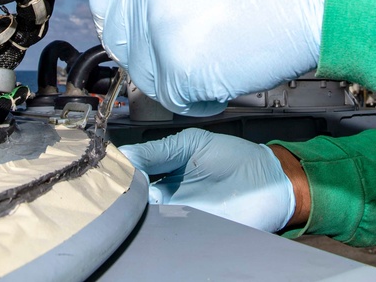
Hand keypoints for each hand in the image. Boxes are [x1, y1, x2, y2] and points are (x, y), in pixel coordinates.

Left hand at [89, 0, 324, 114]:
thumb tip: (145, 15)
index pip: (106, 3)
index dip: (127, 28)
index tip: (144, 41)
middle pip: (123, 44)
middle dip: (154, 58)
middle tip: (193, 55)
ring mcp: (157, 23)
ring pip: (149, 75)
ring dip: (181, 78)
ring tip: (222, 57)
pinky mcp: (177, 64)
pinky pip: (176, 98)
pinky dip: (201, 98)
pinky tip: (229, 74)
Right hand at [120, 129, 295, 231]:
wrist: (269, 182)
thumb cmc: (236, 159)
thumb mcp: (192, 144)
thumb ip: (158, 151)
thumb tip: (124, 156)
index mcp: (164, 169)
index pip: (131, 171)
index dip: (117, 170)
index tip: (106, 168)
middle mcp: (166, 194)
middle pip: (132, 196)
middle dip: (120, 192)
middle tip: (113, 186)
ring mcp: (176, 213)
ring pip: (143, 215)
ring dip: (134, 208)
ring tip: (129, 199)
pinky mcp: (189, 229)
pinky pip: (163, 231)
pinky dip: (152, 224)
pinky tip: (149, 212)